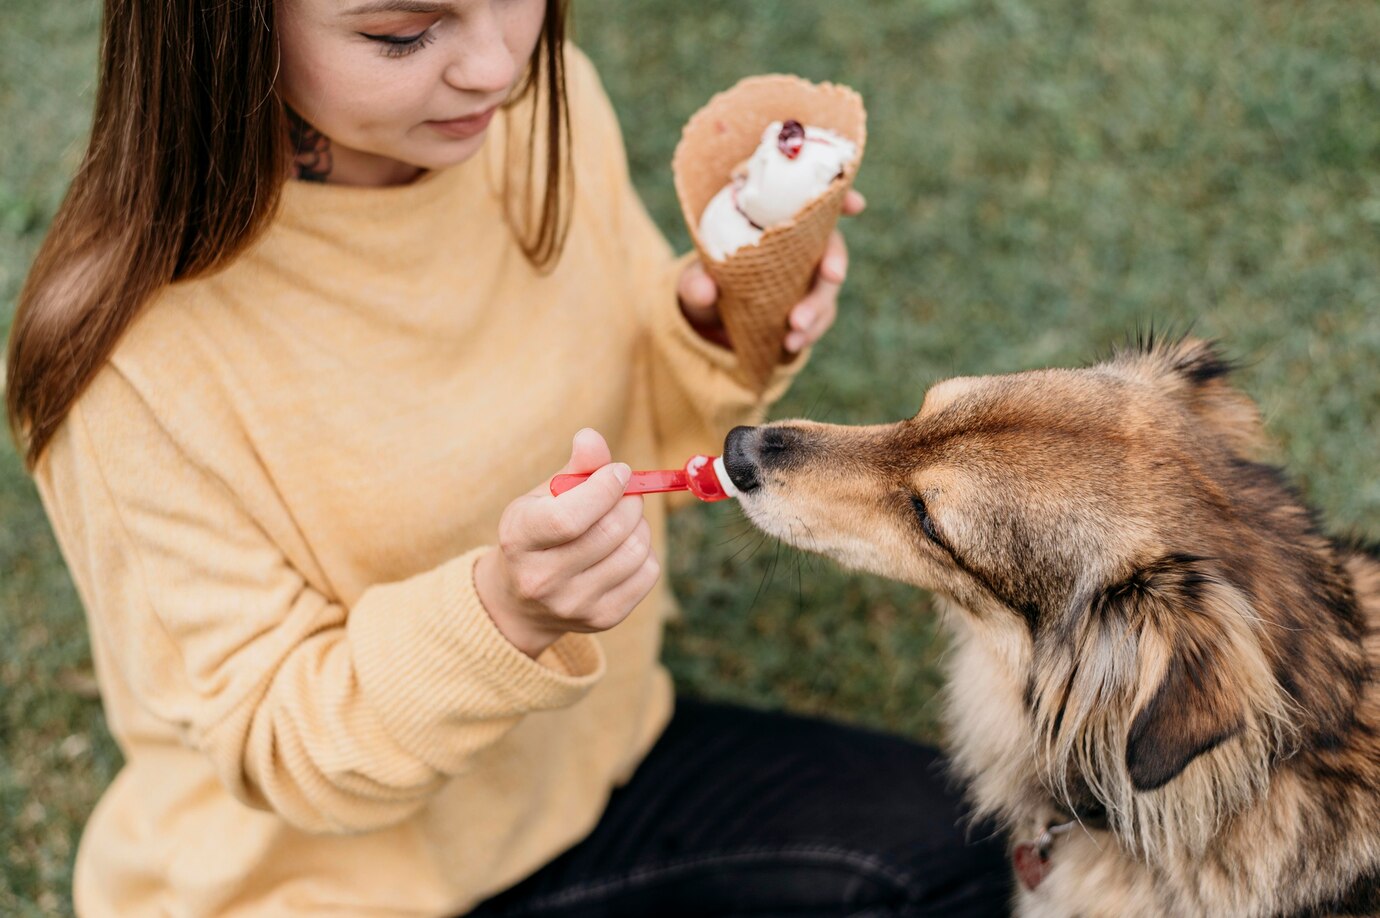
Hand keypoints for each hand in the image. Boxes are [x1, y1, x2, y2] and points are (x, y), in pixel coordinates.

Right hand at [473, 429, 659, 658]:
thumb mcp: (543, 497)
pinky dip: (645, 552)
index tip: (618, 472)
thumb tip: (592, 437)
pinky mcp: (602, 619)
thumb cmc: (538, 533)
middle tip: (625, 493)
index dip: (605, 488)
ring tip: (622, 520)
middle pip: (610, 532)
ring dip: (639, 525)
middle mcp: (541, 579)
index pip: (569, 518)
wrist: (521, 601)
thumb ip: (574, 468)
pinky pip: (648, 573)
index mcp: (518, 539)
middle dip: (628, 501)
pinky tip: (624, 547)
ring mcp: (573, 605)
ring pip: (635, 550)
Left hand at [677, 188, 866, 354]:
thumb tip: (705, 290)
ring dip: (818, 307)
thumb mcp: (693, 280)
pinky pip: (819, 317)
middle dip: (835, 260)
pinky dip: (809, 331)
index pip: (811, 202)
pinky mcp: (809, 307)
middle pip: (830, 245)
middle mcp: (799, 246)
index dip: (839, 198)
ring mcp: (808, 278)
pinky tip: (790, 345)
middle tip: (833, 275)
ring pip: (828, 286)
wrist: (711, 318)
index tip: (855, 205)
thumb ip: (695, 282)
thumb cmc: (706, 281)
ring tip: (795, 328)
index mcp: (774, 222)